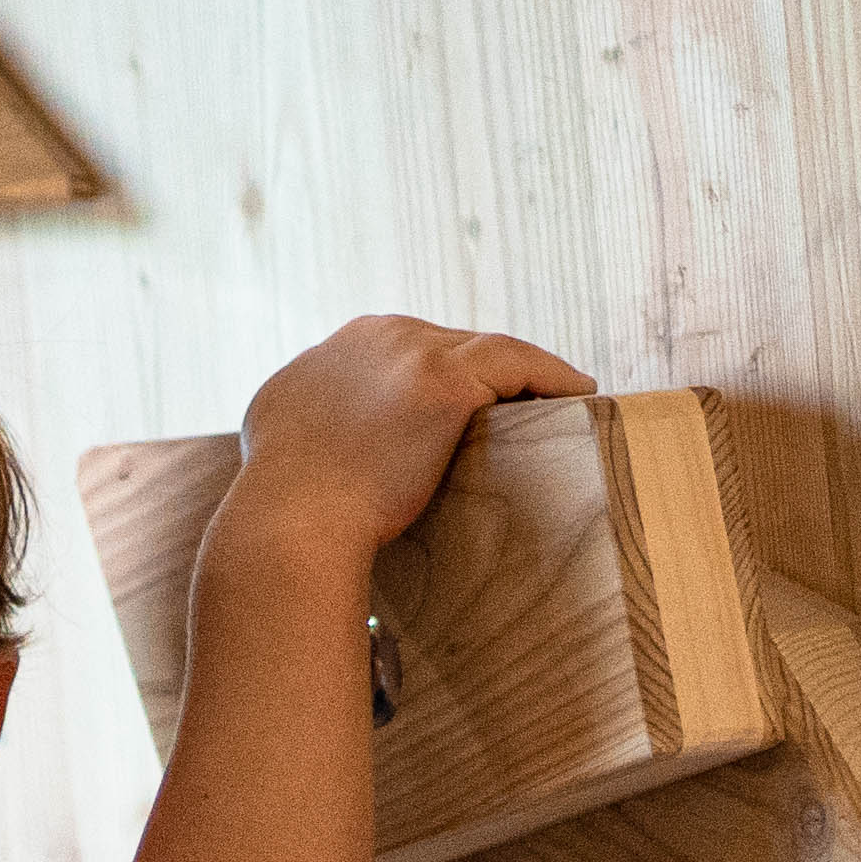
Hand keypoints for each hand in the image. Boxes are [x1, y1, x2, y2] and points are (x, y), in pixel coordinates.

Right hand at [213, 313, 593, 565]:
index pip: (397, 356)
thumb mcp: (278, 443)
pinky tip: (581, 393)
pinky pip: (518, 362)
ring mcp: (406, 351)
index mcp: (331, 354)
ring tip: (558, 398)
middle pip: (441, 346)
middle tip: (516, 410)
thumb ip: (305, 425)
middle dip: (477, 375)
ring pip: (483, 349)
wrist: (291, 524)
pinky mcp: (443, 379)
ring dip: (522, 372)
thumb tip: (325, 448)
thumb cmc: (284, 512)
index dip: (432, 384)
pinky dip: (553, 376)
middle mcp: (366, 336)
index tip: (461, 416)